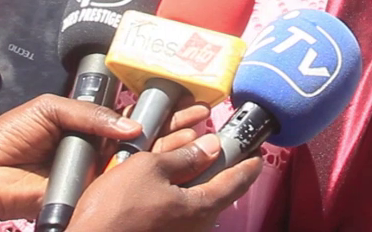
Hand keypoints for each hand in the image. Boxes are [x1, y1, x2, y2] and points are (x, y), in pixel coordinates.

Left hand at [0, 98, 210, 225]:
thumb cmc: (9, 135)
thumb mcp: (50, 109)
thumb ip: (91, 115)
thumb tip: (130, 128)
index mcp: (85, 122)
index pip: (129, 112)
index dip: (157, 106)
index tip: (185, 97)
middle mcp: (96, 146)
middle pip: (144, 135)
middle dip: (175, 125)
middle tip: (203, 116)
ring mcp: (97, 171)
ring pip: (141, 159)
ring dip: (172, 147)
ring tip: (200, 135)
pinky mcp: (92, 193)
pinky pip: (122, 183)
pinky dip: (149, 174)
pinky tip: (176, 163)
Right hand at [69, 134, 262, 231]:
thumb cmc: (115, 208)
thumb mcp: (149, 168)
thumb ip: (184, 157)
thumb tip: (211, 147)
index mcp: (200, 208)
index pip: (237, 182)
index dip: (249, 163)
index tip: (256, 150)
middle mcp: (196, 226)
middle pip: (219, 191)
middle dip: (222, 168)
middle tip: (223, 147)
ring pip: (198, 200)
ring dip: (197, 178)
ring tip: (189, 157)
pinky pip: (181, 210)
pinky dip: (180, 191)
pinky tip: (167, 180)